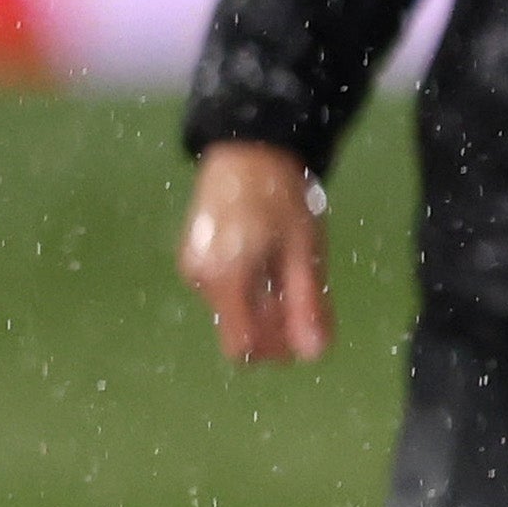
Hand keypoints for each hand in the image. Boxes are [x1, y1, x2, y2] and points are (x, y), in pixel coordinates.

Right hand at [180, 142, 329, 365]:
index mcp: (225, 279)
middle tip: (311, 302)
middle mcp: (200, 279)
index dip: (275, 350)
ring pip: (235, 308)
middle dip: (277, 327)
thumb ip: (308, 305)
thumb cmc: (282, 198)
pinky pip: (227, 288)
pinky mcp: (196, 256)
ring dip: (267, 305)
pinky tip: (275, 264)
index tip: (305, 333)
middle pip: (239, 329)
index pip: (241, 347)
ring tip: (296, 272)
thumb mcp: (304, 253)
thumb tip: (313, 355)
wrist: (247, 151)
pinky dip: (252, 287)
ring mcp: (194, 267)